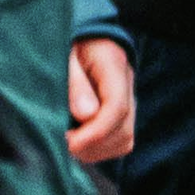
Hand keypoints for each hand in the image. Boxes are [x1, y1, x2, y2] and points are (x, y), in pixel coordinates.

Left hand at [66, 33, 134, 163]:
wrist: (92, 43)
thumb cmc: (75, 50)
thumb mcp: (68, 59)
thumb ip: (76, 86)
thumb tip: (86, 115)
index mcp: (115, 70)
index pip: (116, 108)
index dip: (94, 132)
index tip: (70, 142)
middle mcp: (129, 91)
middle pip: (122, 131)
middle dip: (92, 146)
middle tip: (64, 142)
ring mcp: (130, 106)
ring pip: (124, 142)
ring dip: (96, 151)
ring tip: (71, 142)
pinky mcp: (125, 119)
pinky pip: (121, 145)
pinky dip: (101, 151)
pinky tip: (81, 143)